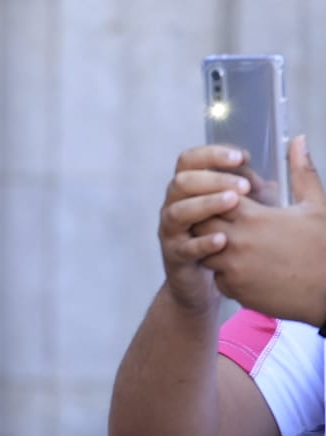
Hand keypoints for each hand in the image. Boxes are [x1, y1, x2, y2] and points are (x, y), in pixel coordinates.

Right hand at [157, 144, 251, 312]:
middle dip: (214, 180)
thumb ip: (248, 189)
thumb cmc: (224, 237)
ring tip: (233, 203)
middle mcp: (174, 205)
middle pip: (182, 182)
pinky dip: (203, 242)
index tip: (241, 156)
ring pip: (178, 211)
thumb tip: (264, 170)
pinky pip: (184, 247)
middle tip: (244, 186)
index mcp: (188, 188)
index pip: (189, 160)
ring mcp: (171, 231)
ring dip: (206, 204)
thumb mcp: (241, 208)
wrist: (205, 281)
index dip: (211, 154)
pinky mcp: (174, 256)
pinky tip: (223, 240)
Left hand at [196, 135, 325, 324]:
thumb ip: (301, 172)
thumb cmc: (325, 247)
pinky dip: (226, 272)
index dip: (218, 195)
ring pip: (204, 252)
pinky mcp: (234, 290)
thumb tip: (298, 140)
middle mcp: (237, 242)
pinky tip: (247, 268)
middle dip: (208, 219)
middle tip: (226, 221)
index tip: (229, 197)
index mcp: (254, 217)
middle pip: (201, 223)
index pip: (214, 198)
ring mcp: (232, 268)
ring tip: (238, 245)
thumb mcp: (317, 206)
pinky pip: (217, 278)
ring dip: (214, 247)